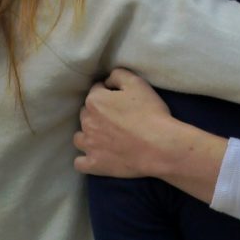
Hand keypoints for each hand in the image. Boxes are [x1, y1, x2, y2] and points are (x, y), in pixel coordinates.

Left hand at [74, 70, 227, 200]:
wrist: (160, 146)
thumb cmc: (150, 113)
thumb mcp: (137, 83)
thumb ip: (118, 75)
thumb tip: (107, 81)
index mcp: (95, 101)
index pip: (96, 91)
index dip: (109, 93)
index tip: (122, 100)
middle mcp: (87, 122)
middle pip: (86, 114)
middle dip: (98, 114)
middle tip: (117, 119)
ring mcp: (89, 145)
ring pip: (79, 138)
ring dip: (88, 135)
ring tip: (105, 138)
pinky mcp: (95, 164)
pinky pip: (80, 163)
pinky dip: (86, 159)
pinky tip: (96, 157)